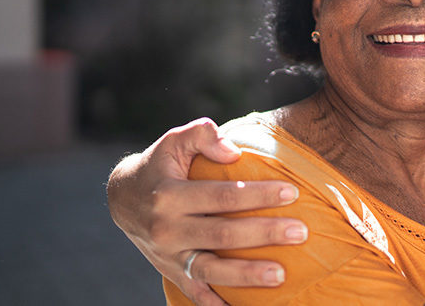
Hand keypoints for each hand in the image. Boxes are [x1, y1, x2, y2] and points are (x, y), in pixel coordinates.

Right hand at [107, 118, 307, 305]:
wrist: (123, 199)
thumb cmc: (160, 164)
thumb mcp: (174, 141)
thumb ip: (201, 135)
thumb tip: (233, 150)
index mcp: (170, 195)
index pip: (222, 196)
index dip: (258, 195)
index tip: (291, 192)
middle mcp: (167, 229)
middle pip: (222, 235)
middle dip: (264, 234)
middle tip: (300, 232)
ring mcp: (169, 256)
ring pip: (211, 270)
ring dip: (247, 275)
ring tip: (281, 275)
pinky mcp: (171, 272)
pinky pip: (195, 293)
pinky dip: (216, 303)